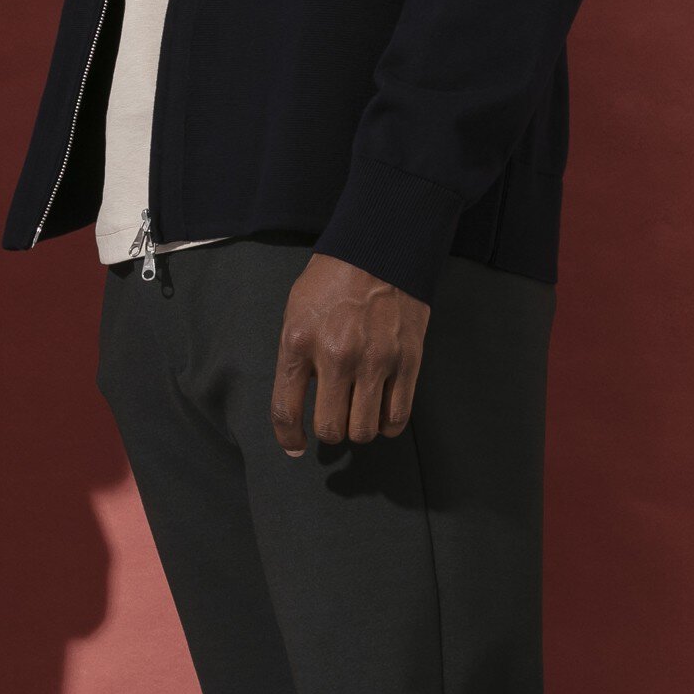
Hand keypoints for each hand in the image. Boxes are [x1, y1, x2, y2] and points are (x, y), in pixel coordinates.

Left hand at [269, 255, 429, 456]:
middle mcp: (337, 356)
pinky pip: (398, 416)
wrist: (382, 246)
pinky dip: (387, 425)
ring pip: (365, 430)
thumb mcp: (296, 314)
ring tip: (358, 414)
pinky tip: (381, 413)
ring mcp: (376, 360)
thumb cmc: (332, 281)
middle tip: (333, 421)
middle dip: (329, 432)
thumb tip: (302, 404)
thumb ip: (296, 359)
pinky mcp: (408, 360)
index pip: (286, 410)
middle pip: (331, 429)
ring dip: (359, 430)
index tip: (295, 446)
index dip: (288, 437)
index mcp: (300, 344)